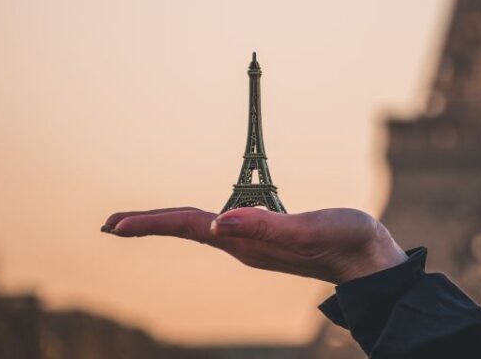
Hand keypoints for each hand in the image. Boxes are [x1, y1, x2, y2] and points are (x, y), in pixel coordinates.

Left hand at [101, 207, 407, 283]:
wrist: (370, 262)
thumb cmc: (344, 242)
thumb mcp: (307, 229)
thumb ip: (266, 227)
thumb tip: (219, 223)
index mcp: (247, 243)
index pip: (189, 226)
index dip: (150, 222)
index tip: (112, 223)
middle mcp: (244, 245)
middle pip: (187, 228)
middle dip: (149, 224)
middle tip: (109, 223)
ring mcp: (256, 244)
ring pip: (202, 227)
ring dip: (170, 221)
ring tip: (141, 221)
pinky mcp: (270, 238)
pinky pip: (225, 224)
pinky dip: (201, 218)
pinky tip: (206, 219)